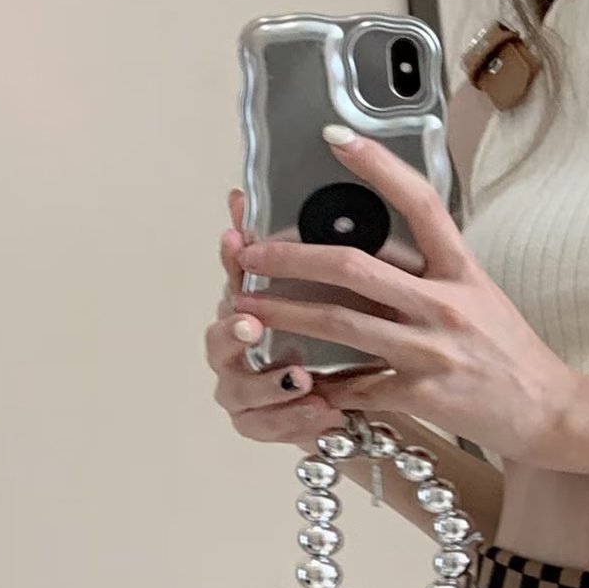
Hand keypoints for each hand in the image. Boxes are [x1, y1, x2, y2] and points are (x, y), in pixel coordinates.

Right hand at [207, 188, 388, 445]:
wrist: (371, 404)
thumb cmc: (357, 339)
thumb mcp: (358, 292)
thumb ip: (337, 244)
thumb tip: (335, 159)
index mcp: (253, 305)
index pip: (235, 277)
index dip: (231, 256)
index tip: (235, 237)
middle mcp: (240, 347)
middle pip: (217, 338)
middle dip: (233, 329)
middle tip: (251, 322)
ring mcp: (245, 390)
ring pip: (235, 390)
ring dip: (267, 383)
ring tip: (301, 379)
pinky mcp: (263, 428)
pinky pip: (265, 428)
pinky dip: (292, 421)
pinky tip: (323, 413)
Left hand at [230, 130, 581, 464]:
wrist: (550, 412)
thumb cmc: (513, 355)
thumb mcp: (481, 297)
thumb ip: (433, 274)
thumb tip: (375, 253)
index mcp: (462, 271)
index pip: (418, 203)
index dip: (376, 166)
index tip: (335, 138)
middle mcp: (445, 304)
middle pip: (351, 266)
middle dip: (289, 257)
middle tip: (249, 253)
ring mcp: (431, 351)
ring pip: (340, 324)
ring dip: (284, 314)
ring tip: (245, 309)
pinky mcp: (423, 395)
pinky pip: (359, 386)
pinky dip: (324, 384)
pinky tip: (295, 378)